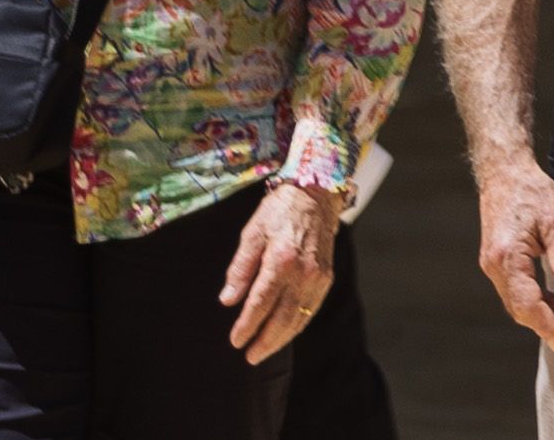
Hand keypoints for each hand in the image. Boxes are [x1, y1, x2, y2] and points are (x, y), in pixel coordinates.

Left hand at [218, 180, 338, 361]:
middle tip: (249, 356)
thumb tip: (228, 300)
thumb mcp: (252, 233)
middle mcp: (302, 273)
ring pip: (298, 319)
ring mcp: (318, 279)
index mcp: (280, 260)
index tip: (235, 340)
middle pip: (282, 318)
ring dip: (280, 340)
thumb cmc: (279, 212)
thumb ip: (240, 268)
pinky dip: (296, 326)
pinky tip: (284, 334)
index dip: (247, 325)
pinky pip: (310, 310)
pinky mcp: (326, 279)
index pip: (260, 303)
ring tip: (263, 352)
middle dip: (264, 341)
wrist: (316, 196)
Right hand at [471, 148, 553, 346]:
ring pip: (517, 301)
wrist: (505, 171)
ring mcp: (493, 263)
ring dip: (543, 313)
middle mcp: (494, 264)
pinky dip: (536, 298)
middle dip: (548, 324)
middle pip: (520, 308)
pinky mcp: (498, 259)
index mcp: (507, 257)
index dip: (547, 325)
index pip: (526, 304)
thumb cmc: (532, 191)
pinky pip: (515, 289)